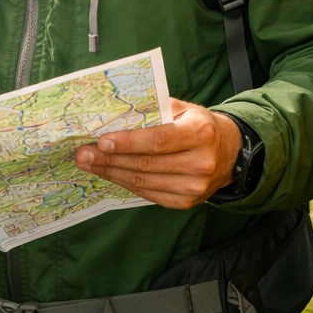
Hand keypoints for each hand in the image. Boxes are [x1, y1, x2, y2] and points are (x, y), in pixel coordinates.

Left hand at [74, 99, 240, 208]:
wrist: (229, 153)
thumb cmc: (198, 126)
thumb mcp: (184, 109)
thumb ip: (154, 110)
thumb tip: (115, 114)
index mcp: (201, 133)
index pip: (158, 140)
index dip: (128, 143)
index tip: (102, 141)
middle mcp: (201, 162)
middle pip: (147, 164)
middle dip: (110, 159)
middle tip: (84, 154)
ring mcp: (195, 187)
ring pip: (144, 182)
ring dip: (112, 173)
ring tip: (89, 164)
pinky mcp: (187, 202)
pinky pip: (149, 194)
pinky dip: (126, 184)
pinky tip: (110, 174)